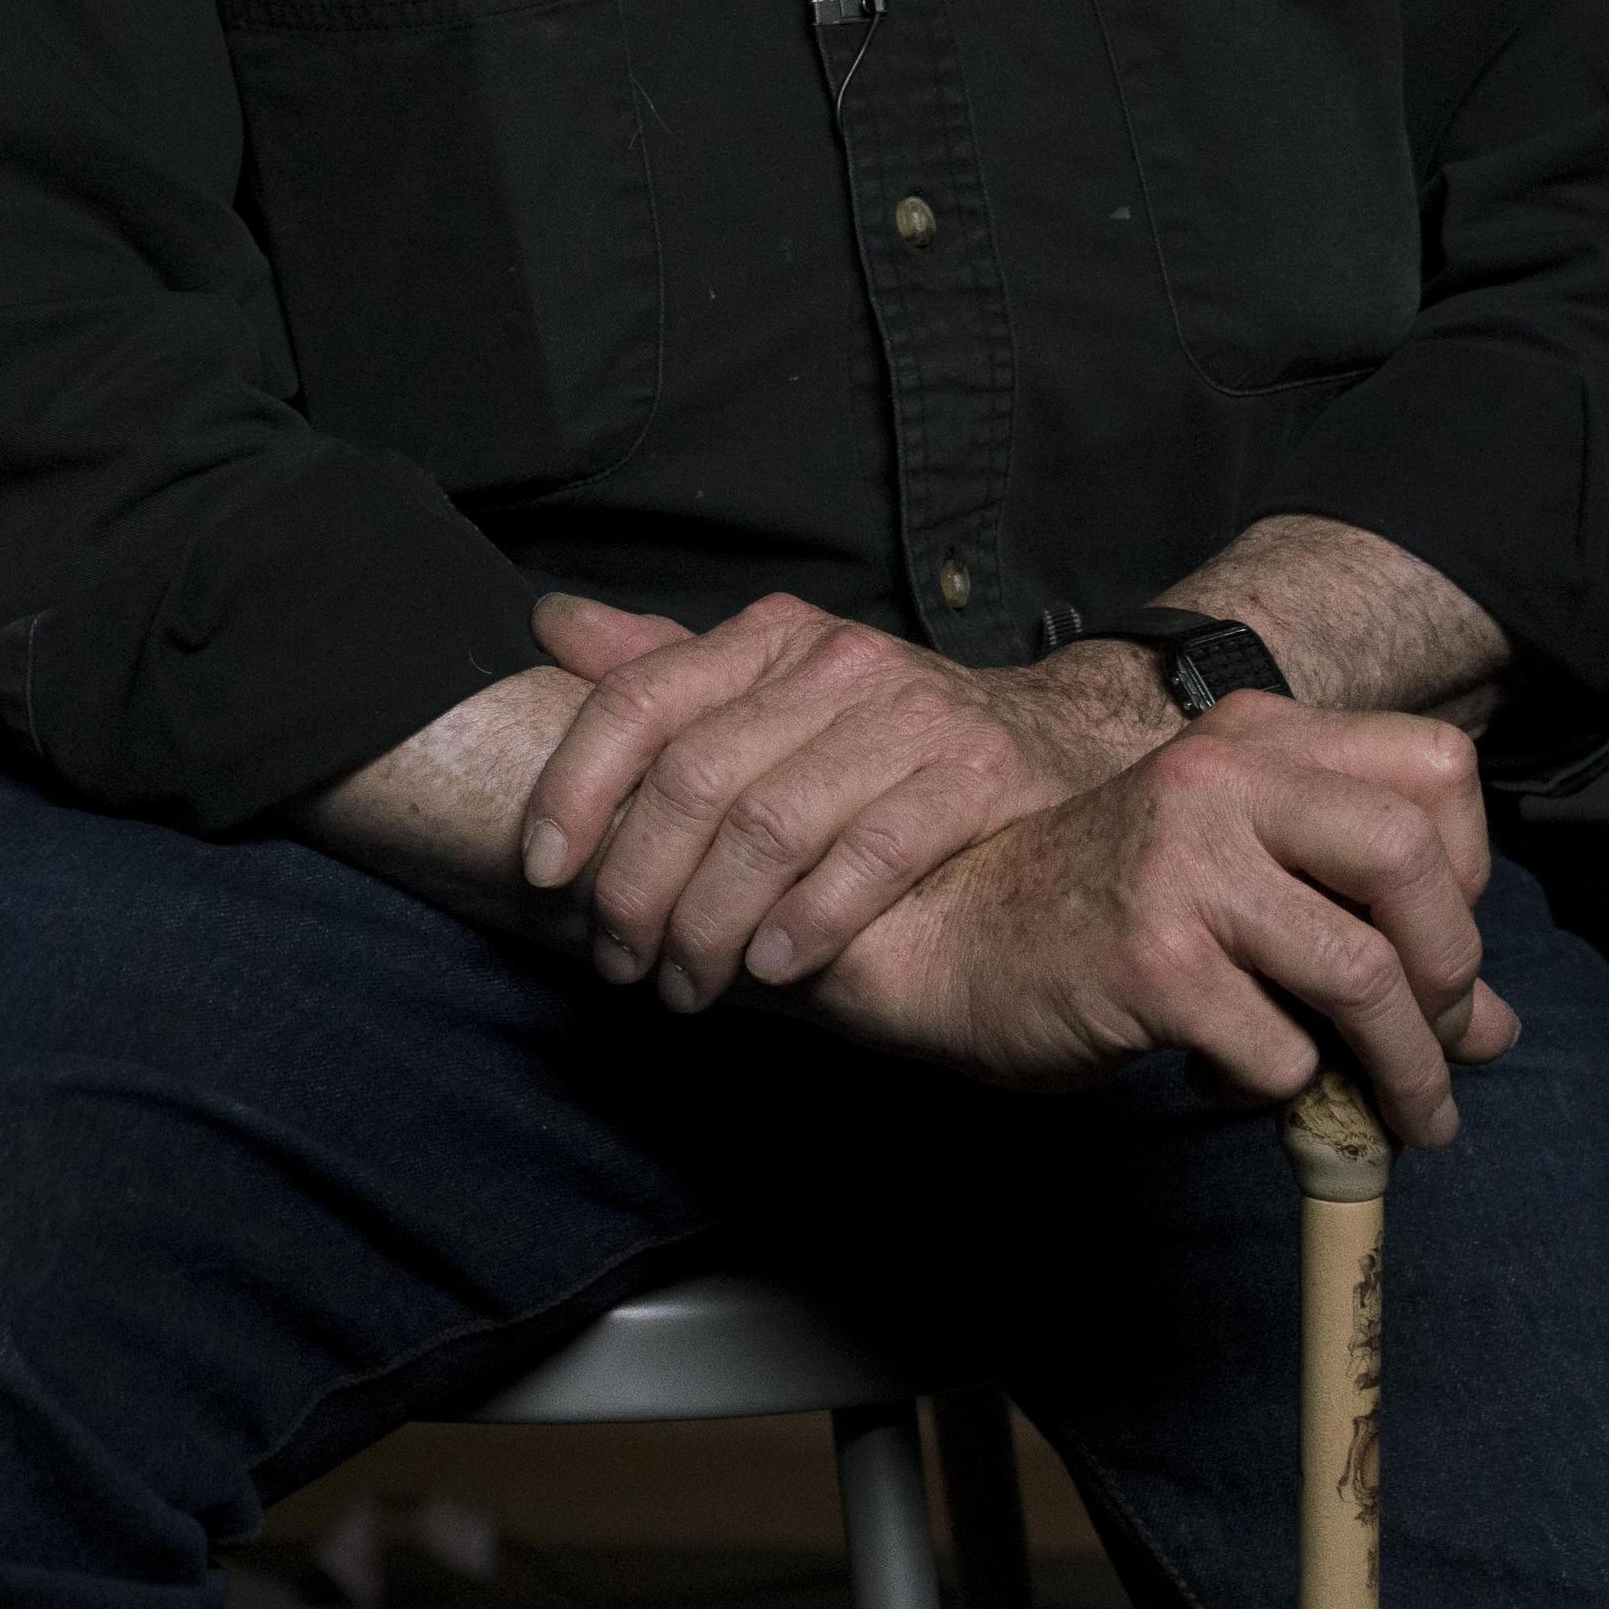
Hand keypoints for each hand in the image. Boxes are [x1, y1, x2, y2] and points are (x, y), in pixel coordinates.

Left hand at [520, 590, 1182, 1010]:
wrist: (1066, 742)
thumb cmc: (889, 737)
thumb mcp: (777, 687)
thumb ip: (666, 667)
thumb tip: (551, 624)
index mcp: (772, 636)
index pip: (639, 698)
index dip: (574, 789)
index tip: (542, 875)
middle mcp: (836, 662)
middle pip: (696, 778)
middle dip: (638, 886)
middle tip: (618, 963)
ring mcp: (912, 715)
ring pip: (770, 825)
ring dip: (711, 925)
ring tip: (686, 984)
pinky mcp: (977, 777)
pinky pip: (873, 854)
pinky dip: (810, 919)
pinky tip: (775, 968)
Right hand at [806, 694, 1518, 1142]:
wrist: (944, 936)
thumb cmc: (1098, 905)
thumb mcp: (1237, 881)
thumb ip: (1359, 922)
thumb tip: (1494, 1025)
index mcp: (1252, 735)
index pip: (1436, 771)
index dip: (1466, 872)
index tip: (1438, 948)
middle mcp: (1221, 775)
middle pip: (1414, 859)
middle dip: (1455, 975)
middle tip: (1443, 1047)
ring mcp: (1183, 861)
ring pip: (1365, 973)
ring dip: (1405, 1069)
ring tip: (1400, 1117)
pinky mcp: (1151, 955)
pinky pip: (1279, 1050)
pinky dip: (1281, 1093)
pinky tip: (1235, 1085)